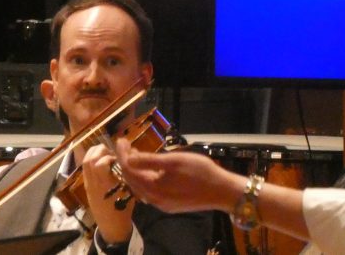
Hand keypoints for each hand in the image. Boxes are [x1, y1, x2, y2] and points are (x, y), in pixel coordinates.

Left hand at [82, 144, 133, 243]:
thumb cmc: (123, 209)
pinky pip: (85, 168)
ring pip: (85, 162)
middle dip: (100, 150)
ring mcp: (88, 184)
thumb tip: (131, 154)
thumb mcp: (130, 191)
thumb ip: (129, 172)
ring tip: (105, 154)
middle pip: (89, 159)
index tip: (118, 158)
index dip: (109, 156)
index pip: (100, 163)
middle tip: (111, 152)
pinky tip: (101, 162)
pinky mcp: (86, 186)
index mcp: (105, 184)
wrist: (111, 226)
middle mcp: (94, 182)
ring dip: (94, 153)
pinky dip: (91, 160)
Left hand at [114, 138, 241, 214]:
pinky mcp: (171, 205)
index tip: (121, 140)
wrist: (222, 191)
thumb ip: (148, 161)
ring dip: (136, 171)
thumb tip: (128, 158)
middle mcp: (154, 201)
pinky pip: (151, 191)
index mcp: (153, 190)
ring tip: (135, 154)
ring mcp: (163, 205)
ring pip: (141, 187)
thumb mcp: (173, 161)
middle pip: (133, 181)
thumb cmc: (200, 172)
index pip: (130, 171)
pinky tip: (150, 169)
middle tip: (126, 145)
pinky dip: (145, 178)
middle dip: (127, 162)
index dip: (123, 154)